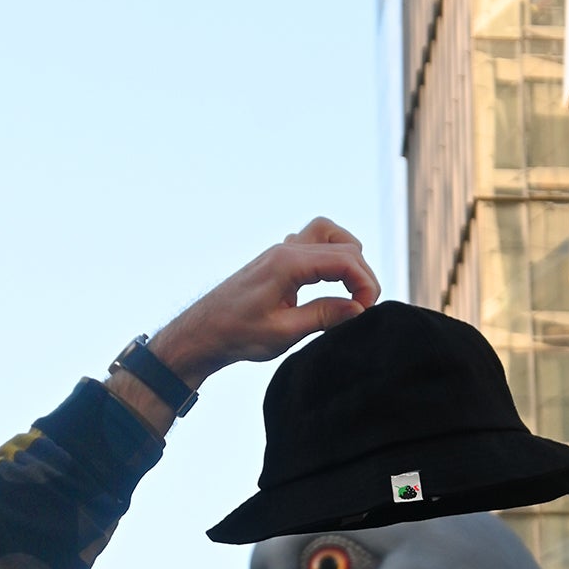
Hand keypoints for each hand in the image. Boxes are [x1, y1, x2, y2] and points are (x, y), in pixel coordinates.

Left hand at [105, 218, 380, 435]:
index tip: (366, 310)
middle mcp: (285, 250)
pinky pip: (311, 243)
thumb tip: (357, 308)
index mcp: (288, 264)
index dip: (365, 283)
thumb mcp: (284, 332)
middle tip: (362, 305)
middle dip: (361, 272)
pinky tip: (329, 282)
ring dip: (347, 256)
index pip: (345, 259)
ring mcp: (280, 252)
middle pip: (342, 243)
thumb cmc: (236, 333)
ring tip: (351, 288)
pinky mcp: (276, 261)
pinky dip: (329, 256)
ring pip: (327, 234)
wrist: (202, 332)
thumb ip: (324, 316)